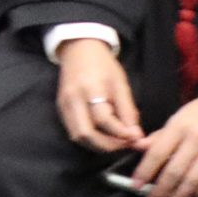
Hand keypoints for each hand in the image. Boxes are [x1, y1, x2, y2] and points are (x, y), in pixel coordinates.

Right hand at [55, 37, 143, 152]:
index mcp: (90, 89)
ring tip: (116, 142)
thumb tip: (136, 136)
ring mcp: (63, 105)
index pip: (103, 120)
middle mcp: (72, 99)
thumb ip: (128, 111)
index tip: (136, 138)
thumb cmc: (103, 65)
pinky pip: (73, 131)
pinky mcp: (61, 109)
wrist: (78, 50)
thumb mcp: (121, 84)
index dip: (121, 133)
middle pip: (85, 134)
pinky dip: (89, 139)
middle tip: (125, 145)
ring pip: (77, 136)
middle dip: (107, 145)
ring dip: (98, 145)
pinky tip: (103, 136)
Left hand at [130, 78, 197, 196]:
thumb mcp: (179, 116)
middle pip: (174, 171)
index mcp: (179, 125)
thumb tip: (136, 147)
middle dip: (160, 190)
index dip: (145, 171)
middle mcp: (196, 139)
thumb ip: (160, 135)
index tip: (135, 185)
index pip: (157, 153)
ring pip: (193, 180)